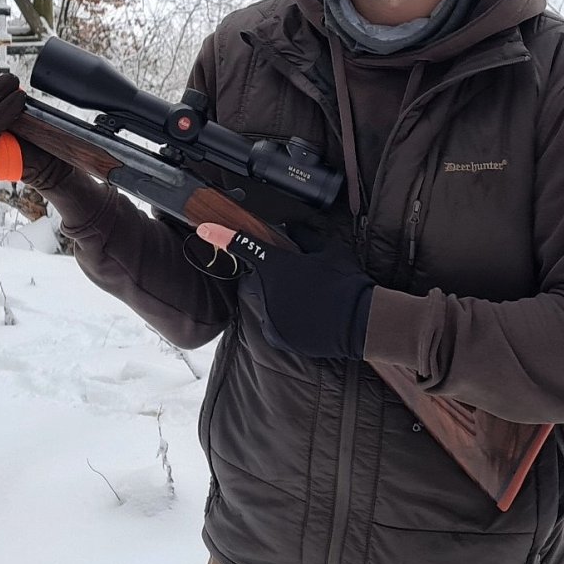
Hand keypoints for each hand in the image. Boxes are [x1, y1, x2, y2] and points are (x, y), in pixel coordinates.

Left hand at [197, 223, 372, 359]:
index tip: (202, 229)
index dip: (221, 236)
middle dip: (271, 279)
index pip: (245, 247)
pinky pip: (273, 325)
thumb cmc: (346, 283)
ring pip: (266, 304)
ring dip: (280, 302)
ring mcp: (270, 316)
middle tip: (299, 283)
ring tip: (309, 304)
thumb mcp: (329, 251)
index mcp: (277, 266)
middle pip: (258, 280)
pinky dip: (285, 322)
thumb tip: (293, 227)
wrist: (362, 322)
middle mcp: (267, 291)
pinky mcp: (276, 336)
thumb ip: (305, 237)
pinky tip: (308, 319)